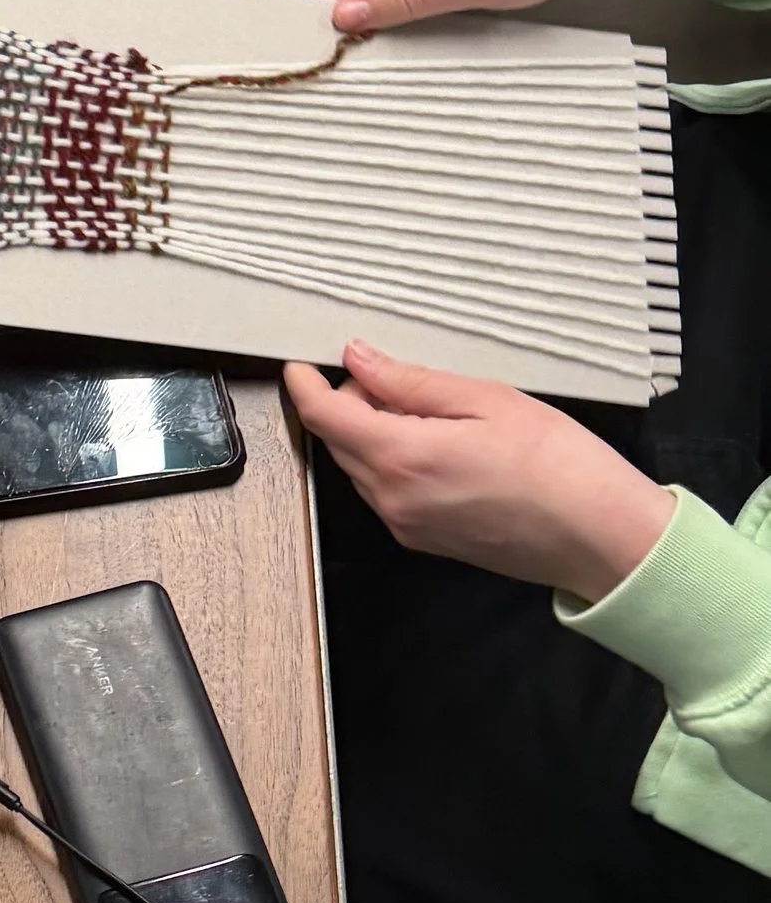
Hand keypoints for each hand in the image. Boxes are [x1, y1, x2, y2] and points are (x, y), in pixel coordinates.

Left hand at [286, 342, 674, 602]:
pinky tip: (439, 443)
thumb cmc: (558, 466)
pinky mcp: (425, 540)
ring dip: (374, 433)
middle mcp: (393, 499)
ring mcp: (407, 525)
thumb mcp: (485, 400)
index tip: (300, 365)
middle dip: (350, 403)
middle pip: (340, 441)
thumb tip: (360, 361)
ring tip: (431, 410)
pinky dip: (394, 461)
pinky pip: (387, 491)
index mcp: (401, 458)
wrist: (602, 537)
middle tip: (391, 375)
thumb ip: (411, 381)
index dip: (304, 385)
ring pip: (362, 467)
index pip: (324, 417)